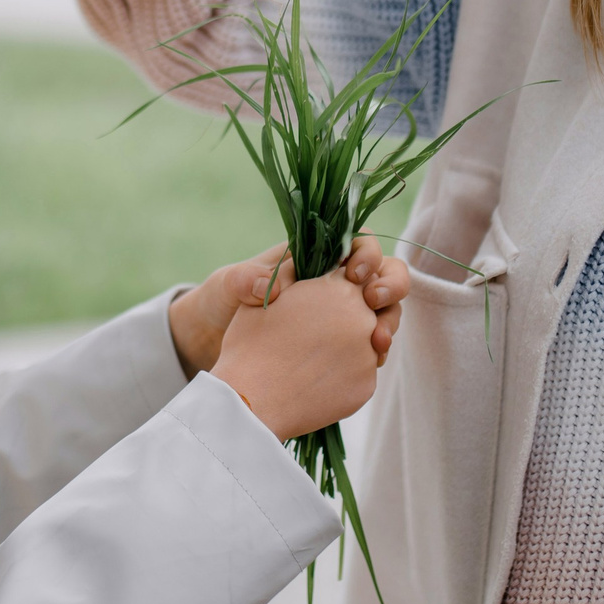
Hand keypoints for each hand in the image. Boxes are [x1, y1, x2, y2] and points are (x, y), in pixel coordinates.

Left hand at [168, 236, 408, 376]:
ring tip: (378, 339)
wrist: (213, 344)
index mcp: (314, 258)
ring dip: (388, 320)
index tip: (353, 274)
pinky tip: (372, 360)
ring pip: (383, 309)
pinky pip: (370, 342)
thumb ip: (244, 279)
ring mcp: (340, 315)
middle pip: (383, 273)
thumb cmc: (222, 303)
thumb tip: (269, 286)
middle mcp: (334, 283)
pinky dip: (377, 349)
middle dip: (390, 284)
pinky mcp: (340, 344)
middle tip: (373, 301)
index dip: (366, 253)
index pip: (357, 243)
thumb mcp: (227, 286)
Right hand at [213, 265, 385, 441]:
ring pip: (368, 342)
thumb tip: (317, 264)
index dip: (345, 283)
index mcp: (340, 288)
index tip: (329, 296)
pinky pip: (362, 374)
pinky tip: (315, 380)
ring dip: (349, 346)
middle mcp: (363, 318)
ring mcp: (368, 354)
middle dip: (350, 315)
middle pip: (369, 309)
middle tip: (319, 332)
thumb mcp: (271, 293)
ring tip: (313, 358)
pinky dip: (344, 375)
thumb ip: (300, 271)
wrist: (251, 400)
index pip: (360, 274)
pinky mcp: (367, 386)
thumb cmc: (251, 344)